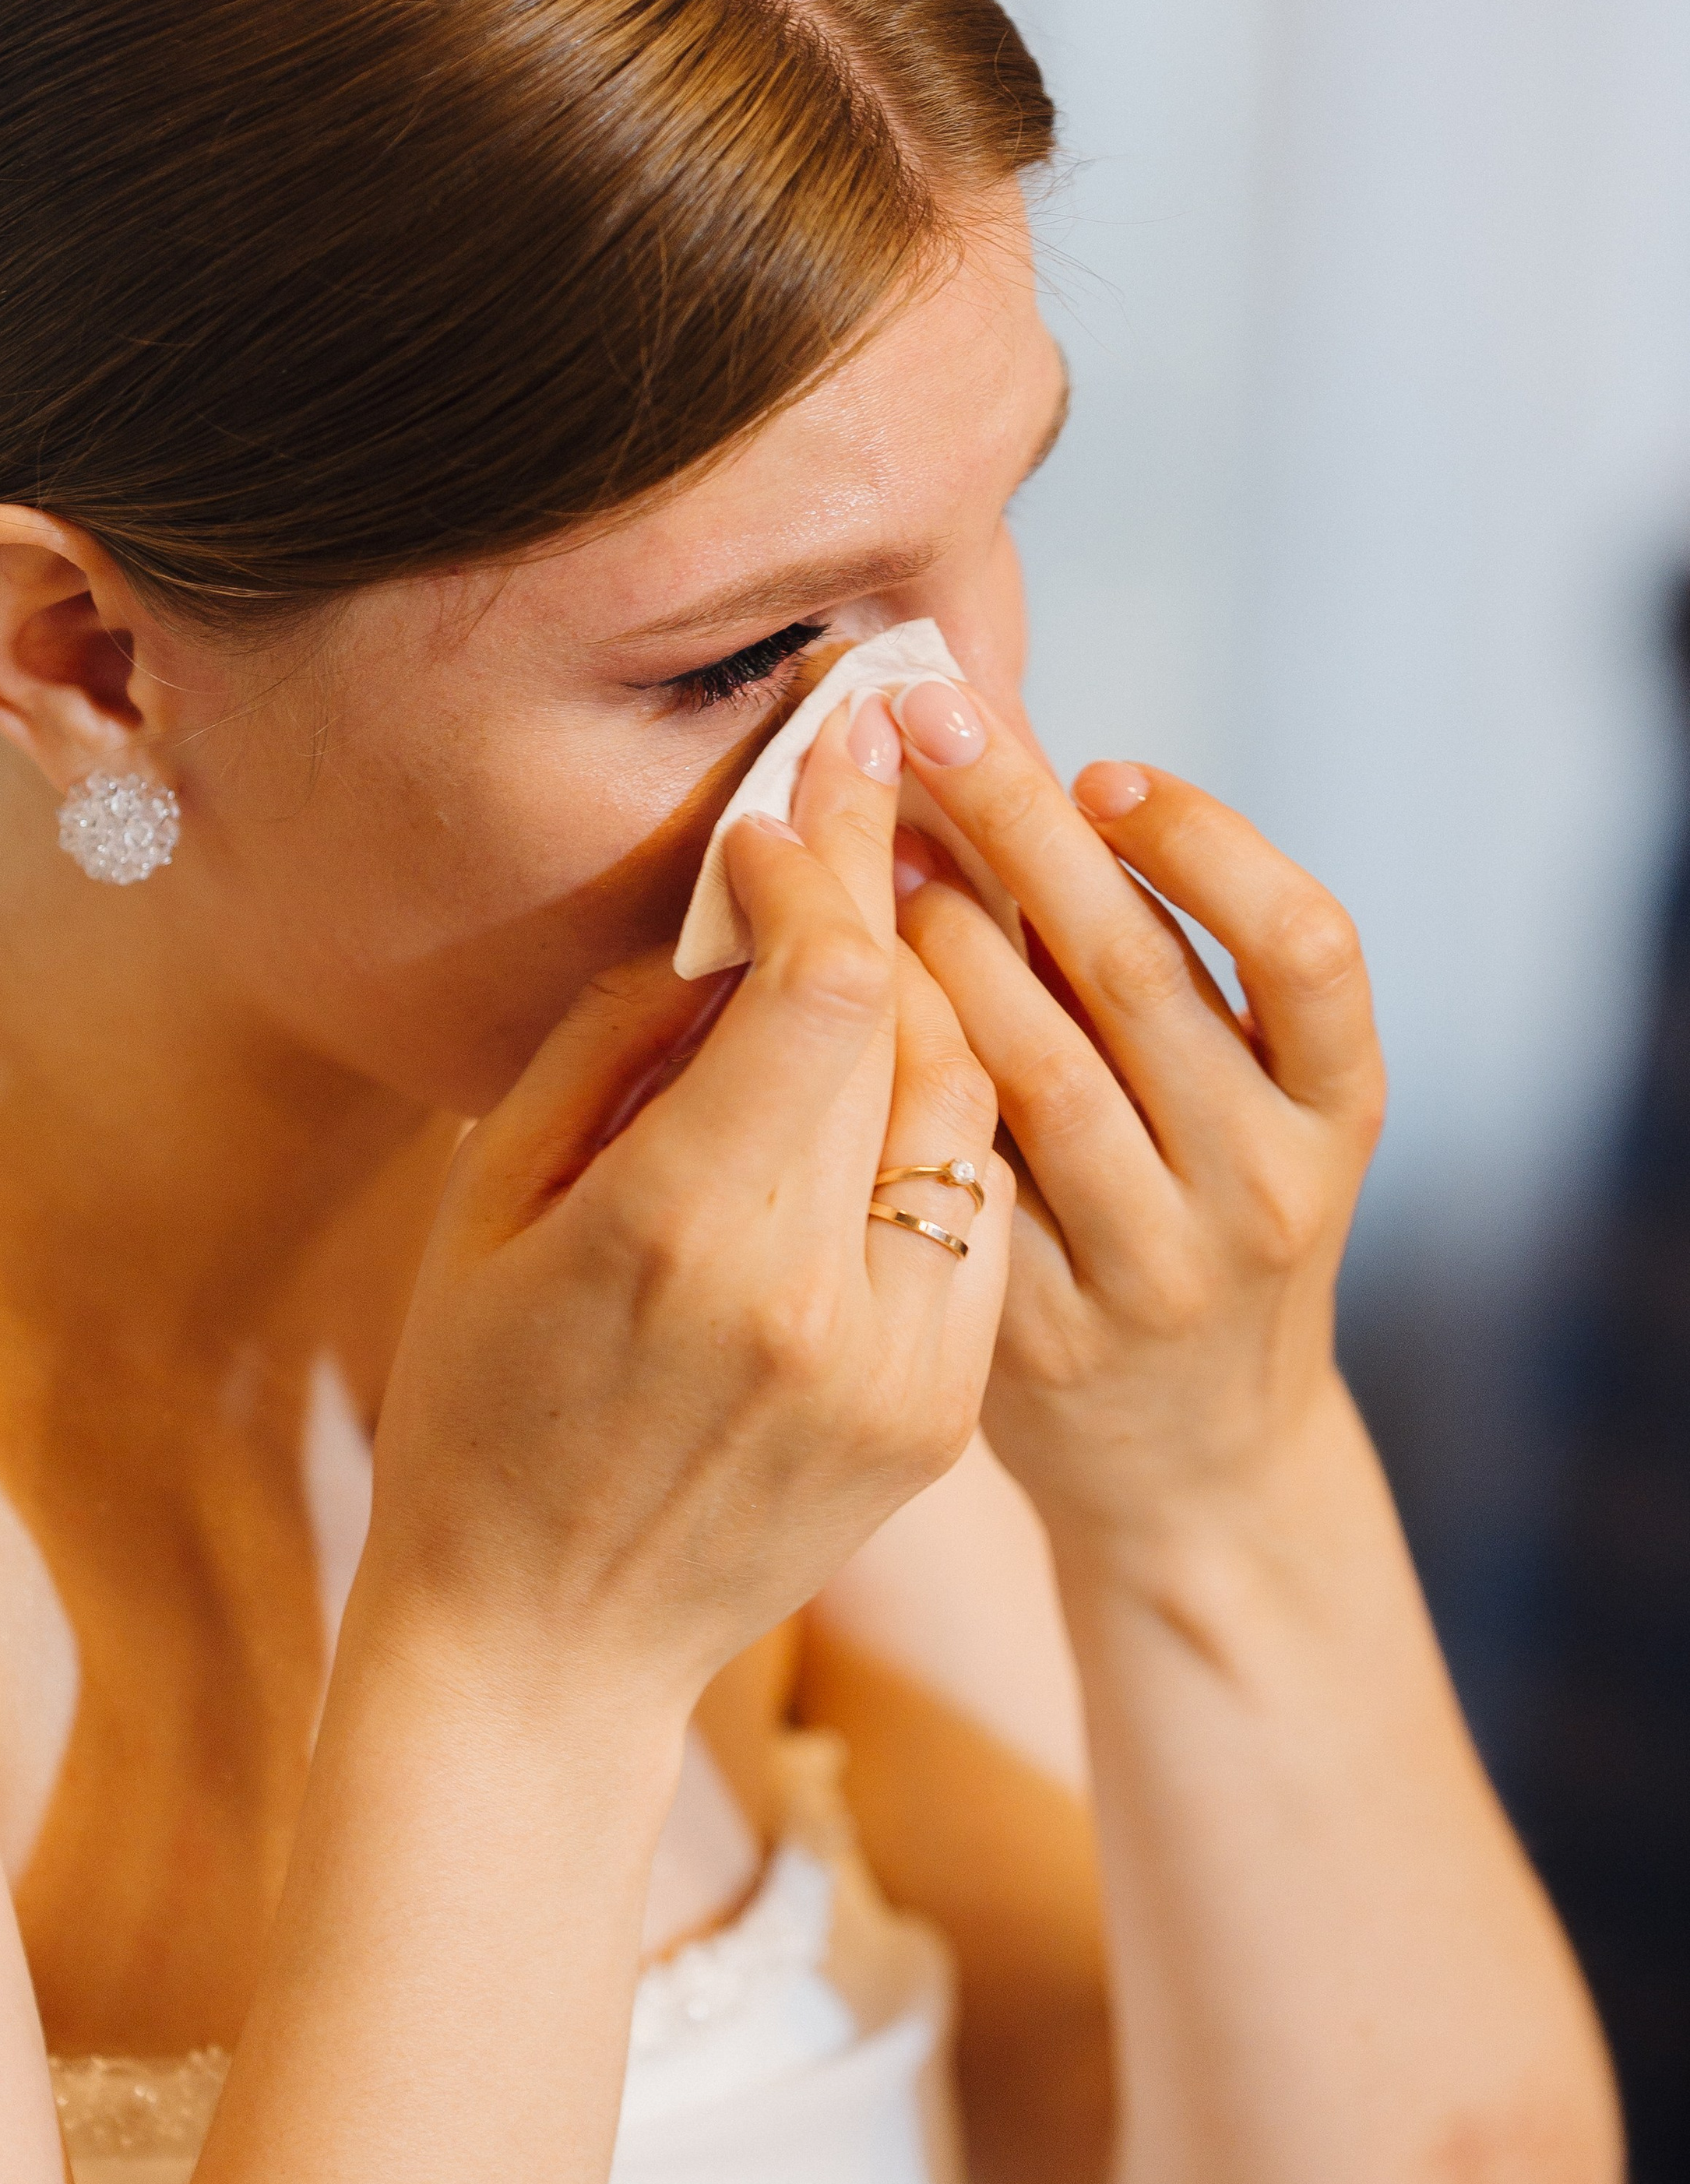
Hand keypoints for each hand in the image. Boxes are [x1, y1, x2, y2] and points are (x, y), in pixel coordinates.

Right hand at [357, 700, 1009, 1715]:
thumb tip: (727, 913)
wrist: (545, 1651)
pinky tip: (896, 1060)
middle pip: (917, 1026)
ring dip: (938, 992)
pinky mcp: (948, 1411)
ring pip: (975, 1105)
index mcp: (681, 1236)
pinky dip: (946, 1112)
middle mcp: (818, 1301)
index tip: (795, 791)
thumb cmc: (478, 1407)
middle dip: (892, 888)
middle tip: (867, 798)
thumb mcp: (493, 1202)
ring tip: (887, 912)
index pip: (822, 985)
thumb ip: (617, 1041)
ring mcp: (904, 1368)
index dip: (820, 861)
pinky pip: (978, 1204)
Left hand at [888, 684, 1386, 1555]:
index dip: (1205, 841)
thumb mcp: (1235, 1101)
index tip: (1101, 765)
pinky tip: (848, 988)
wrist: (1196, 1467)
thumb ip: (1152, 963)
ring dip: (944, 936)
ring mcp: (1155, 1266)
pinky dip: (905, 1060)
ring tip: (874, 847)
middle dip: (1023, 826)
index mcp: (1336, 1109)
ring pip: (1037, 1068)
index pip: (1308, 945)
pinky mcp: (1043, 1332)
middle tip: (927, 716)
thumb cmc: (1193, 1213)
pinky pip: (961, 1167)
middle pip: (1138, 976)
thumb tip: (1015, 761)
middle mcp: (1264, 1185)